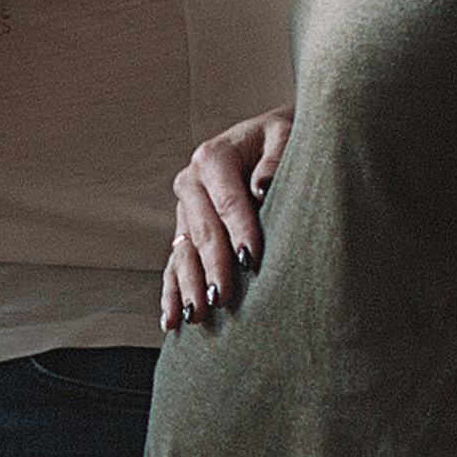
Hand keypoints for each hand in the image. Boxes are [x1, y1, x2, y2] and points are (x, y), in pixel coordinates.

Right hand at [163, 106, 292, 329]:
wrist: (267, 139)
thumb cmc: (282, 139)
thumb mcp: (285, 135)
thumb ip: (276, 158)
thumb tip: (262, 188)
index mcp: (213, 156)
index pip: (228, 201)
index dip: (240, 231)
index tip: (252, 260)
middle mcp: (192, 182)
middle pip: (203, 231)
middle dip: (213, 267)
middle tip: (223, 298)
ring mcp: (185, 209)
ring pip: (184, 252)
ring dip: (189, 286)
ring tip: (196, 315)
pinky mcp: (185, 230)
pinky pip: (175, 264)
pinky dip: (172, 293)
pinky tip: (171, 321)